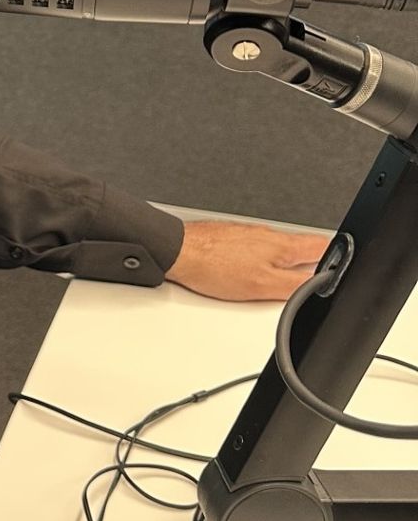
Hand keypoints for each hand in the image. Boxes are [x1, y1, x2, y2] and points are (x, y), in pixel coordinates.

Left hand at [164, 219, 329, 301]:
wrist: (176, 252)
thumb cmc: (213, 266)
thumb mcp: (262, 286)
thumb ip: (296, 286)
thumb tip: (321, 285)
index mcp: (282, 245)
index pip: (322, 244)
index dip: (337, 257)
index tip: (343, 267)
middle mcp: (267, 234)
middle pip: (301, 248)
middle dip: (310, 264)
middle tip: (312, 282)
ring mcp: (249, 234)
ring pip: (277, 249)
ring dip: (284, 263)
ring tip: (280, 282)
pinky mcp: (232, 238)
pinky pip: (256, 249)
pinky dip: (261, 260)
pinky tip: (251, 273)